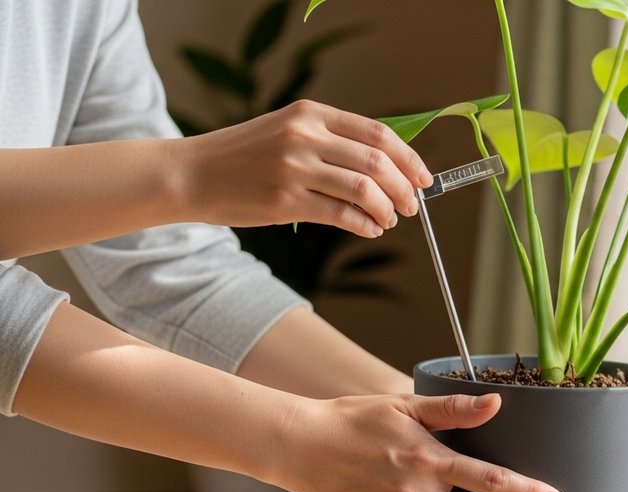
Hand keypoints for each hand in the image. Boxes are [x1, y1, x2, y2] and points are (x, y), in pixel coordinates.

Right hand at [181, 100, 432, 238]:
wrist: (191, 173)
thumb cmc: (244, 156)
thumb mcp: (287, 130)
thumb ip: (331, 140)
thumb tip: (385, 166)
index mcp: (310, 113)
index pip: (376, 134)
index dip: (408, 157)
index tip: (423, 177)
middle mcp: (304, 136)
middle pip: (376, 162)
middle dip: (403, 188)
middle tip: (411, 205)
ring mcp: (294, 169)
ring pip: (364, 190)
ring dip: (386, 209)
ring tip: (390, 220)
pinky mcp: (285, 201)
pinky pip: (341, 215)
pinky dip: (364, 225)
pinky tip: (369, 229)